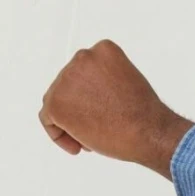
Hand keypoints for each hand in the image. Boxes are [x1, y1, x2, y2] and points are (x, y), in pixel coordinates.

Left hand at [39, 40, 194, 176]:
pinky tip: (77, 146)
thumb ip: (104, 81)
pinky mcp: (56, 101)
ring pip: (57, 101)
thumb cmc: (143, 114)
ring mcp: (67, 79)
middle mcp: (82, 58)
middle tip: (95, 129)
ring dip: (69, 121)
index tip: (99, 111)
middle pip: (68, 86)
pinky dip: (58, 134)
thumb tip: (86, 96)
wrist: (147, 130)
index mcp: (102, 49)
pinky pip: (47, 119)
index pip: (84, 71)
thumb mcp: (126, 81)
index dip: (88, 95)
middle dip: (79, 108)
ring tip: (90, 138)